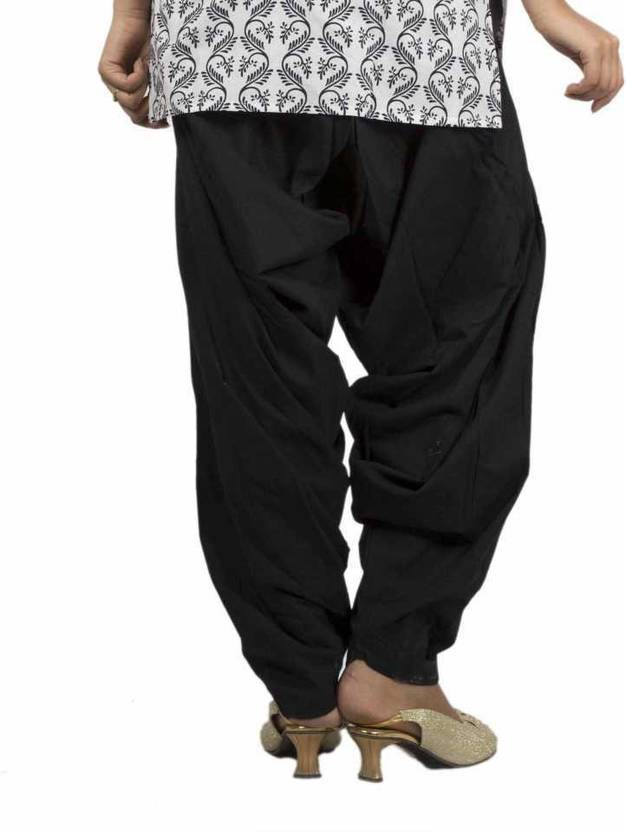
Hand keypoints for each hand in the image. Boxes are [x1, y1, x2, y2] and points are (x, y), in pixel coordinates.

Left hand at [98, 12, 166, 127]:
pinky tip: (141, 62)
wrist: (140, 20)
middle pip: (133, 115)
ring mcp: (108, 81)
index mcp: (127, 93)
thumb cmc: (150, 44)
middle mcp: (115, 89)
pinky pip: (127, 87)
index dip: (151, 123)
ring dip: (145, 88)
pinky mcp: (105, 70)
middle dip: (150, 106)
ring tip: (148, 71)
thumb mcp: (156, 77)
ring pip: (130, 103)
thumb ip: (154, 96)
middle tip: (159, 93)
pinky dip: (139, 76)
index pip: (136, 118)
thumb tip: (161, 119)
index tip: (165, 122)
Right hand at [528, 1, 622, 112]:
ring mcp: (604, 46)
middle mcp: (612, 45)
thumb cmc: (561, 34)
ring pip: (601, 85)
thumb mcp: (581, 55)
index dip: (606, 99)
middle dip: (591, 98)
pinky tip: (568, 88)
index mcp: (611, 47)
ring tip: (570, 92)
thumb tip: (594, 90)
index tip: (592, 108)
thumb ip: (592, 69)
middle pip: (611, 86)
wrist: (551, 16)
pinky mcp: (593, 48)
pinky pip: (592, 80)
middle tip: (573, 96)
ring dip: (583, 96)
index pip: (617, 81)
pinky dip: (579, 91)